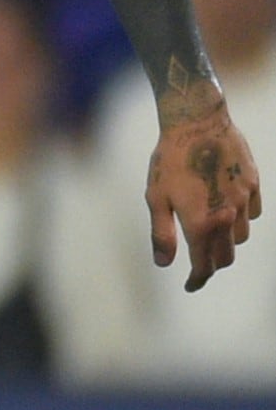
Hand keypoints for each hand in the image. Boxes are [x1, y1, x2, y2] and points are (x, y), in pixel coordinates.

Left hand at [146, 102, 262, 292]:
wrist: (197, 123)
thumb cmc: (169, 160)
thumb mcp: (156, 198)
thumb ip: (162, 234)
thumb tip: (163, 263)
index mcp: (200, 223)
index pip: (203, 264)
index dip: (197, 279)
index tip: (190, 286)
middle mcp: (227, 215)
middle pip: (227, 255)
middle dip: (213, 263)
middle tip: (199, 262)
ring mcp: (244, 200)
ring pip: (242, 235)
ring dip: (228, 240)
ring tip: (211, 231)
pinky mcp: (254, 184)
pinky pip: (253, 212)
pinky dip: (242, 218)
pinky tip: (227, 208)